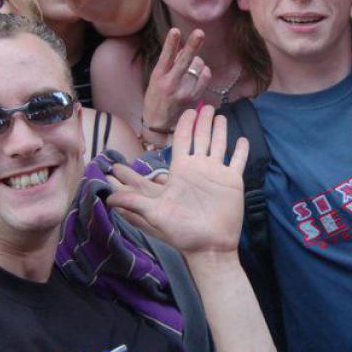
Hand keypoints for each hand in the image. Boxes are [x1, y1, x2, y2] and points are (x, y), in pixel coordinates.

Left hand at [108, 106, 248, 255]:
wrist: (208, 247)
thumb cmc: (181, 232)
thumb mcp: (155, 214)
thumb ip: (134, 202)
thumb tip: (107, 198)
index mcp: (182, 171)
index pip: (182, 141)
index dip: (185, 125)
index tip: (187, 110)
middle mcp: (199, 168)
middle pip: (202, 138)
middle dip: (203, 121)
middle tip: (206, 105)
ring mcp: (217, 174)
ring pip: (220, 145)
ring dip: (221, 130)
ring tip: (222, 116)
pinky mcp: (233, 181)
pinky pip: (238, 161)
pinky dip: (241, 150)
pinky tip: (244, 138)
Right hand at [142, 28, 211, 138]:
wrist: (158, 124)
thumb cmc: (156, 97)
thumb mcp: (156, 79)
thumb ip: (168, 64)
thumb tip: (183, 47)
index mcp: (158, 77)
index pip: (165, 56)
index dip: (170, 43)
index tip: (175, 31)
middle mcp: (170, 83)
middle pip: (184, 61)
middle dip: (192, 45)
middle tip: (199, 33)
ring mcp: (183, 91)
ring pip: (197, 66)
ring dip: (197, 60)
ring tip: (190, 66)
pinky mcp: (194, 98)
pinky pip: (205, 76)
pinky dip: (204, 71)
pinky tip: (200, 72)